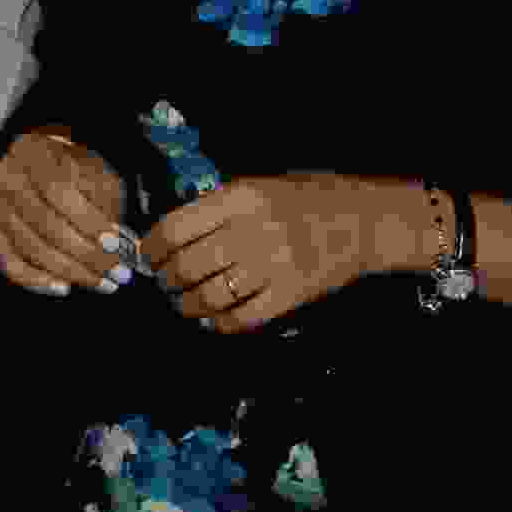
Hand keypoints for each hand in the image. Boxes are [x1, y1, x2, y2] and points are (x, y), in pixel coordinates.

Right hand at [0, 128, 136, 294]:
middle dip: (85, 254)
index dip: (87, 220)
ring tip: (101, 282)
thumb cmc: (76, 170)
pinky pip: (8, 262)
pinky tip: (63, 287)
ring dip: (69, 271)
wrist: (44, 167)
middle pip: (43, 223)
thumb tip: (122, 244)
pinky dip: (36, 279)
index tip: (116, 244)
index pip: (57, 189)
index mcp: (31, 151)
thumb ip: (106, 203)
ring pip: (29, 246)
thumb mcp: (96, 172)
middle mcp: (5, 175)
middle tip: (116, 273)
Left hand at [142, 172, 413, 334]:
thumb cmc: (302, 200)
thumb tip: (166, 239)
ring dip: (188, 305)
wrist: (361, 221)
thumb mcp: (255, 188)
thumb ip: (215, 209)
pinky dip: (220, 323)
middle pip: (187, 266)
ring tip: (185, 303)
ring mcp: (273, 265)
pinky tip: (214, 318)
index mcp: (240, 198)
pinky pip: (241, 318)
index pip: (175, 228)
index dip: (153, 248)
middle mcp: (253, 231)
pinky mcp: (291, 295)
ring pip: (209, 296)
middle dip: (167, 280)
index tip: (150, 257)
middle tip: (166, 283)